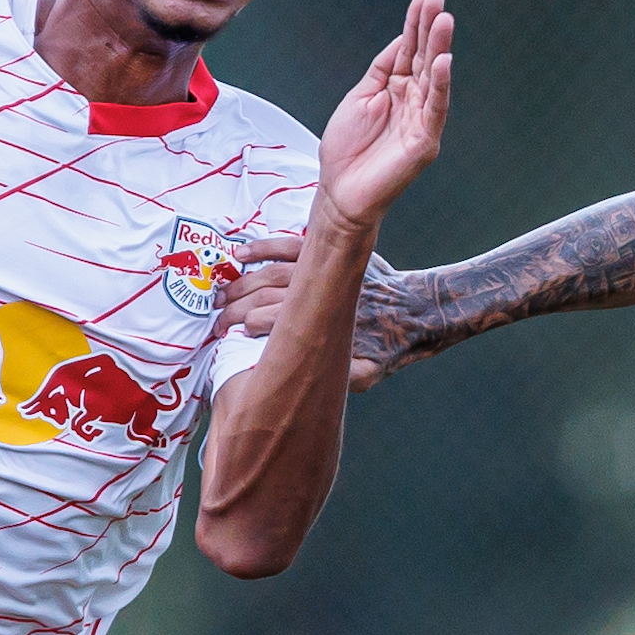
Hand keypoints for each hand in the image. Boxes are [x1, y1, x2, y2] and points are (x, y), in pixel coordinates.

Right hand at [222, 230, 403, 388]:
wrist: (417, 309)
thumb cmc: (389, 347)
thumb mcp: (369, 372)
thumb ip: (343, 379)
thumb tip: (309, 389)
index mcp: (327, 325)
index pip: (276, 321)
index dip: (249, 325)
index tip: (229, 336)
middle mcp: (324, 294)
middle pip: (267, 296)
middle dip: (236, 308)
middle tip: (218, 321)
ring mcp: (324, 269)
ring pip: (272, 272)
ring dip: (242, 283)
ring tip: (221, 297)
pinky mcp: (327, 251)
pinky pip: (289, 245)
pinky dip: (263, 247)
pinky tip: (240, 255)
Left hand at [312, 0, 451, 241]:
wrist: (339, 192)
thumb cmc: (346, 149)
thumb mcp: (361, 97)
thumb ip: (382, 70)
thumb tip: (401, 41)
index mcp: (396, 89)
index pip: (409, 51)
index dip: (415, 25)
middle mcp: (413, 101)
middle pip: (424, 59)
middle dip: (430, 28)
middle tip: (437, 0)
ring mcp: (421, 120)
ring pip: (433, 78)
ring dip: (439, 48)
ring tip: (444, 20)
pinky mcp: (424, 142)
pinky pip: (435, 109)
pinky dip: (441, 86)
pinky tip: (443, 61)